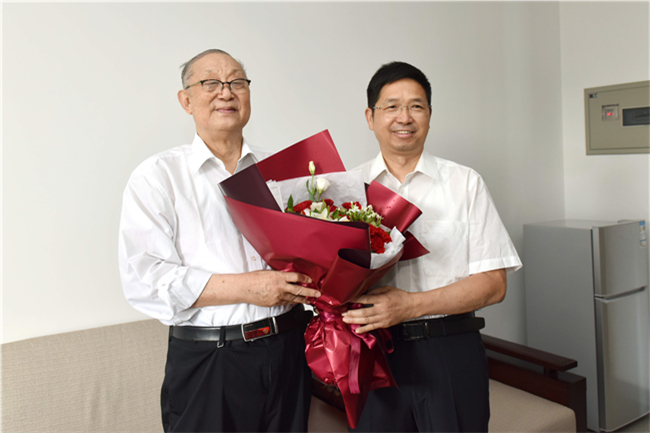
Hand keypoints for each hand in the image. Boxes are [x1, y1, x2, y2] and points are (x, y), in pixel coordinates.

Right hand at [194, 270, 319, 307]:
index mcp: (279, 277)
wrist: (244, 288)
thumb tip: (288, 276)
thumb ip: (280, 275)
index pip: (297, 277)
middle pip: (299, 290)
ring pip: (294, 299)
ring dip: (303, 299)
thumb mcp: (269, 272)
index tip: (311, 279)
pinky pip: (286, 303)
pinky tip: (297, 302)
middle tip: (318, 293)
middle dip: (310, 292)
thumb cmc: (254, 278)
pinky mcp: (274, 303)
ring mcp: (278, 296)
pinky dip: (293, 302)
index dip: (305, 278)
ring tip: (310, 300)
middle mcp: (281, 287)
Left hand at [342, 286, 416, 333]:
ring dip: (355, 321)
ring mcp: (383, 318)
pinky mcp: (385, 324)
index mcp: (382, 299)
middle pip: (364, 312)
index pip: (366, 300)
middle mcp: (382, 310)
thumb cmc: (400, 296)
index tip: (347, 300)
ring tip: (346, 320)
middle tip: (343, 313)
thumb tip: (365, 294)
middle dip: (352, 313)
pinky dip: (364, 329)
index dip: (355, 300)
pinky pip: (373, 327)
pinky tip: (357, 330)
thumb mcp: (387, 289)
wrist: (411, 306)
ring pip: (366, 321)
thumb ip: (375, 291)